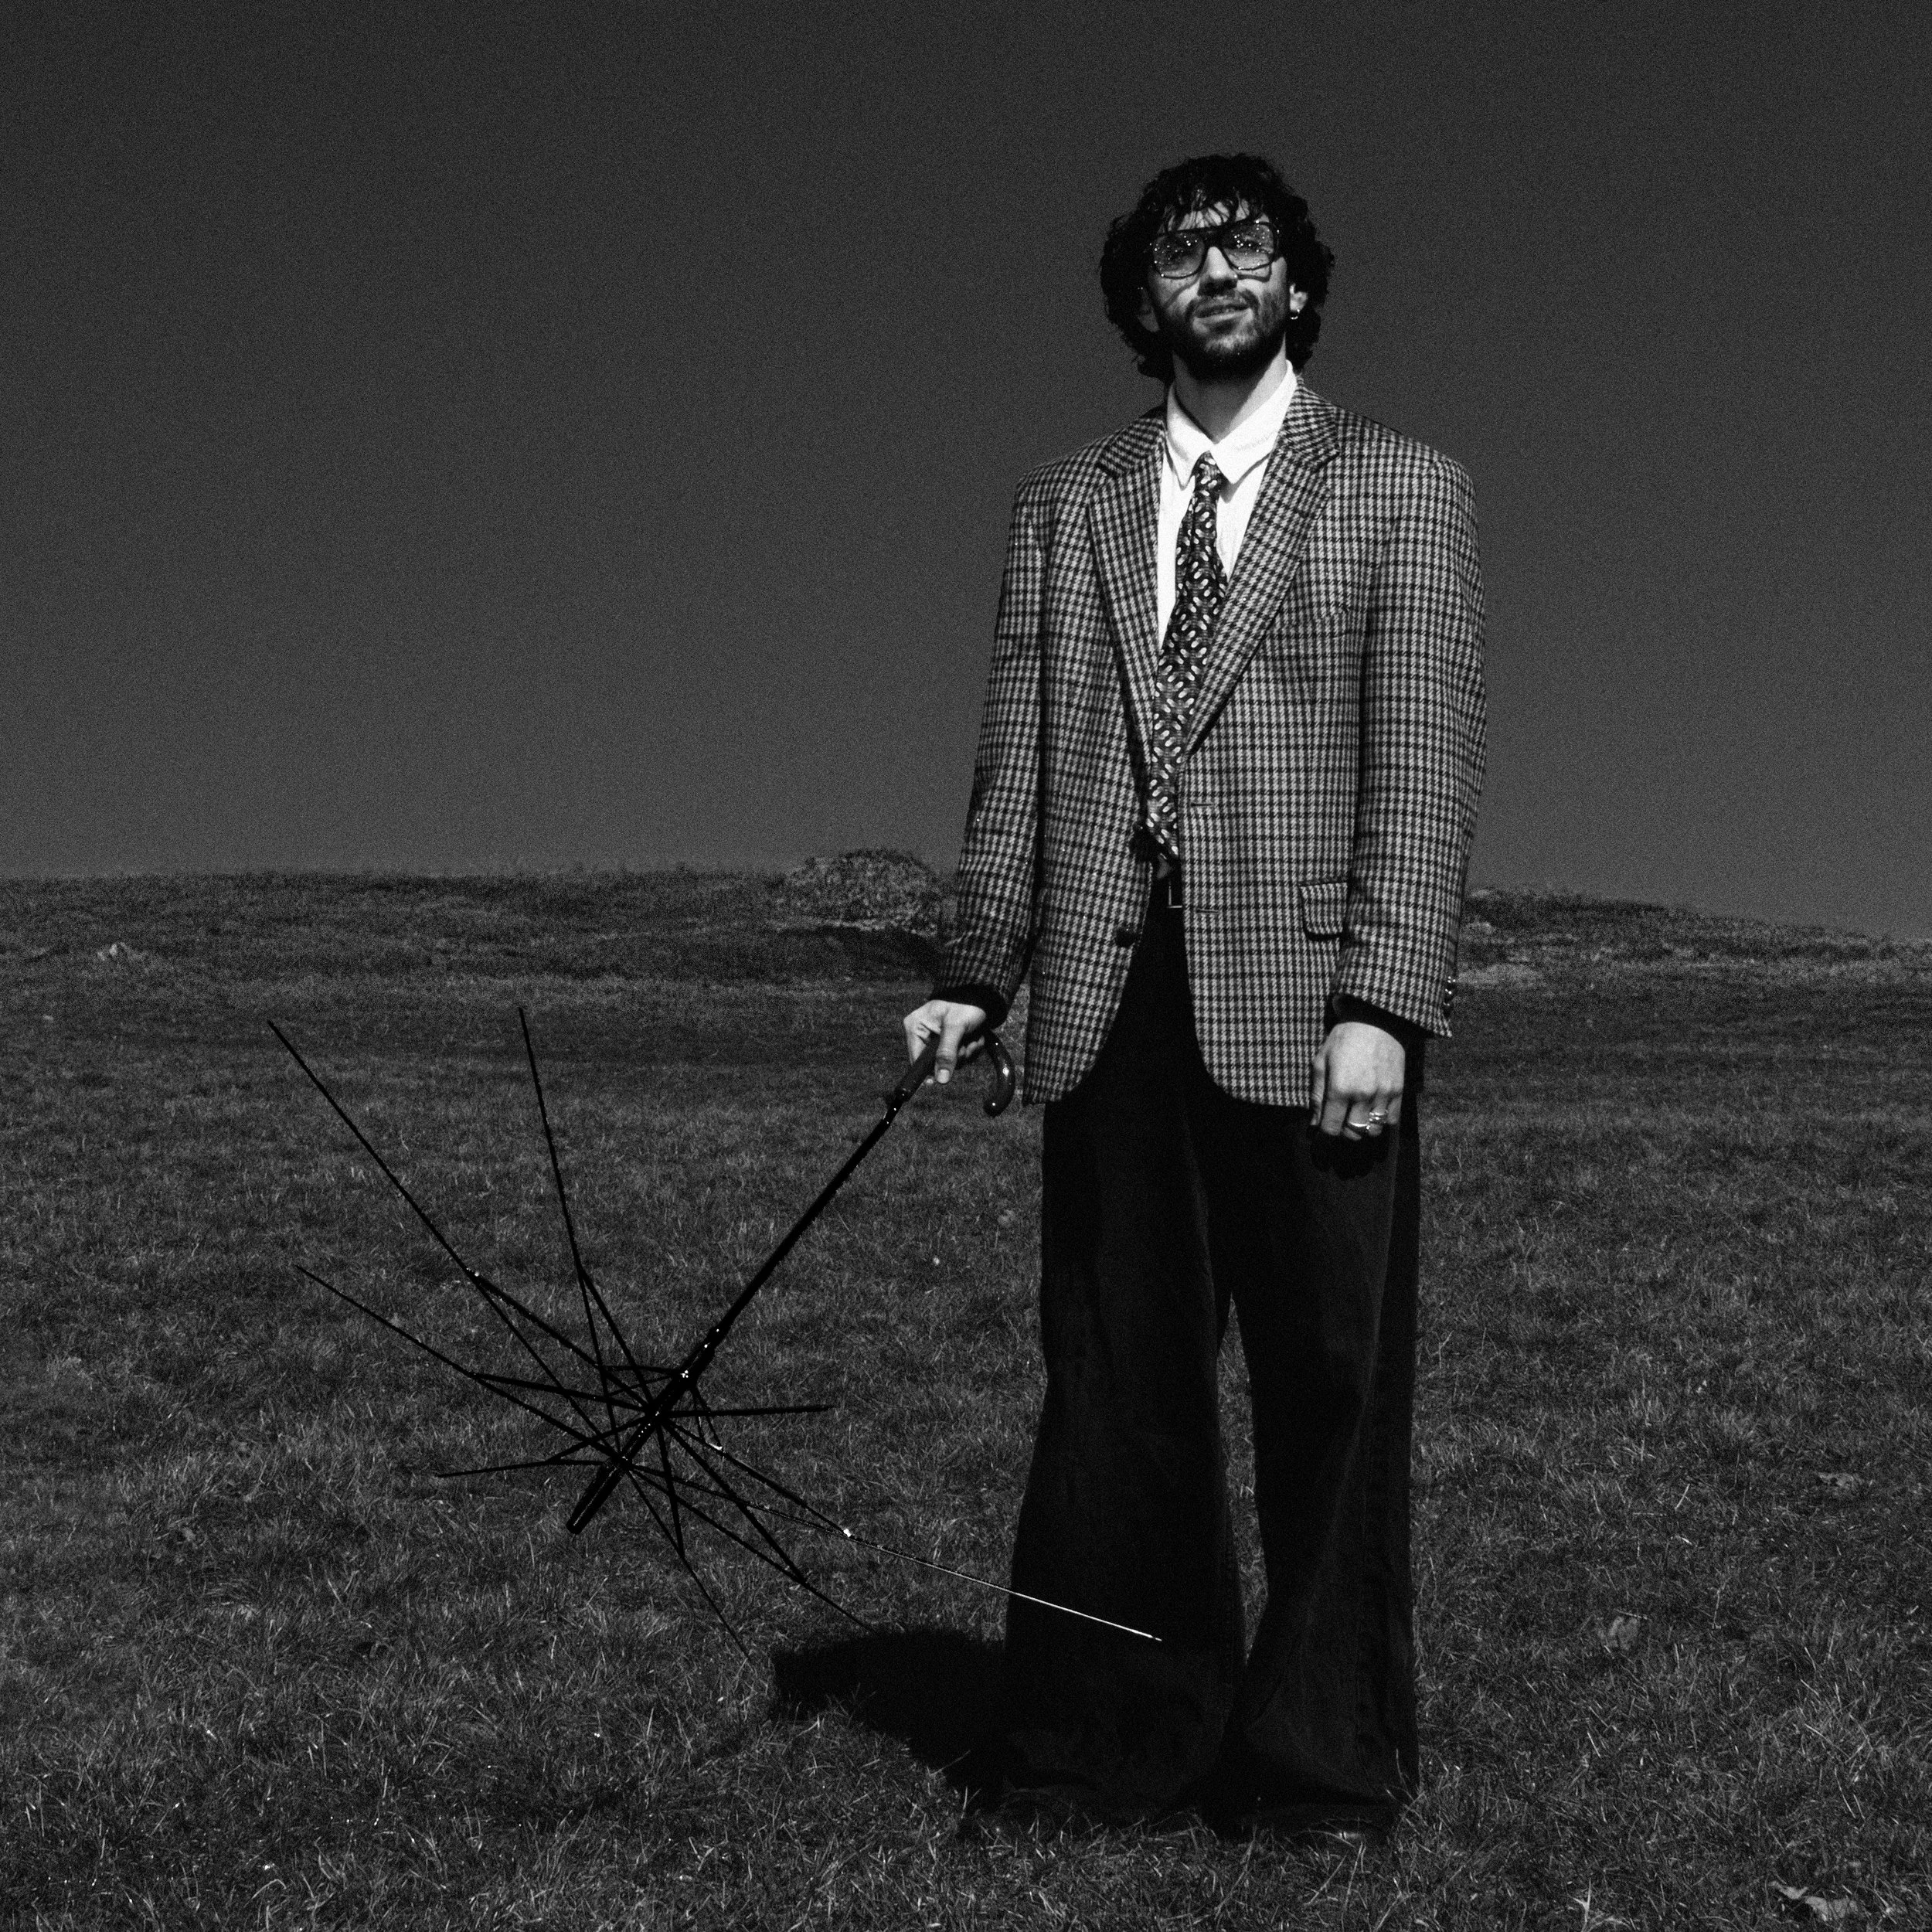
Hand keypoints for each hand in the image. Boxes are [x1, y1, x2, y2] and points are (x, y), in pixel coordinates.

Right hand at [902, 999, 988, 1085]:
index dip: (929, 1071)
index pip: (916, 1059)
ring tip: (972, 1037)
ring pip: (950, 1061)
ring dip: (965, 1052)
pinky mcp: (949, 1041)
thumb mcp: (955, 1027)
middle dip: (955, 1056)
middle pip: (935, 1063)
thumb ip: (946, 1053)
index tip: (942, 1077)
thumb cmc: (965, 1004)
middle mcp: (923, 1033)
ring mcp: (937, 1038)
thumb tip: (940, 1079)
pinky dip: (969, 1048)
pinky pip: (959, 1056)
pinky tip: (974, 1036)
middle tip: (966, 1044)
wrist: (982, 994)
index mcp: (916, 1027)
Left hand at [1309, 1021, 1404, 1139]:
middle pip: (1352, 1134)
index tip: (1322, 1133)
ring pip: (1373, 1131)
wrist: (1377, 1020)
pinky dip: (1381, 1121)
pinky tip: (1373, 1111)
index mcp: (1340, 1089)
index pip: (1331, 1128)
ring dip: (1363, 1128)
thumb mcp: (1322, 1061)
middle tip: (1339, 1121)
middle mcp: (1362, 1096)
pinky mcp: (1399, 1091)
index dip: (1324, 1135)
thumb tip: (1314, 1123)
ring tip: (1357, 1117)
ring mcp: (1383, 1095)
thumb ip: (1317, 1094)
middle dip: (1343, 1131)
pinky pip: (1391, 1120)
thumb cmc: (1344, 1038)